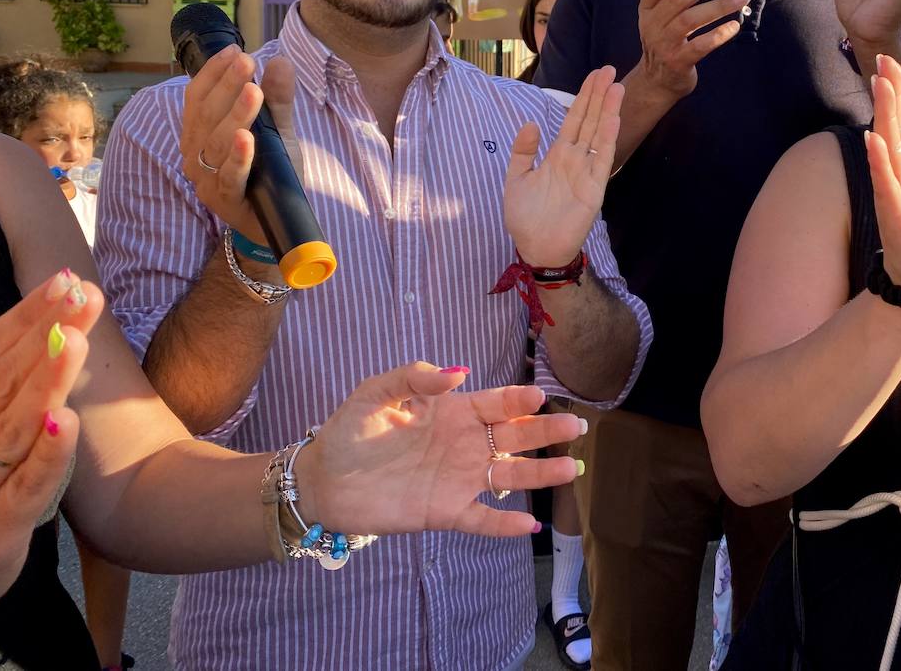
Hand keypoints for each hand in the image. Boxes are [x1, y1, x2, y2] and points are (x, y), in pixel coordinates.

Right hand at [0, 270, 95, 639]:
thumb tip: (36, 329)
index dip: (27, 315)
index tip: (65, 280)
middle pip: (6, 379)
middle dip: (48, 332)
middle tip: (86, 294)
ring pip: (14, 426)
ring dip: (46, 380)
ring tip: (76, 340)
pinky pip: (26, 487)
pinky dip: (46, 455)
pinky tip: (65, 423)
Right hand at [178, 47, 300, 244]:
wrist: (277, 222)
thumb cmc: (269, 173)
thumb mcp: (277, 131)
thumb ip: (278, 100)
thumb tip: (280, 61)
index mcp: (199, 134)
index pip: (198, 97)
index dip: (213, 73)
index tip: (234, 50)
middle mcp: (195, 155)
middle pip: (206, 115)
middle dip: (227, 85)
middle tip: (247, 61)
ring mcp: (206, 179)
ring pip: (216, 143)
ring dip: (235, 115)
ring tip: (254, 91)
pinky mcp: (224, 201)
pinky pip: (229, 177)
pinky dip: (238, 157)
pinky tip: (247, 138)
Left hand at [298, 364, 581, 537]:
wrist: (324, 482)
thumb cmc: (350, 432)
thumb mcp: (375, 394)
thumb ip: (413, 379)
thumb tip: (458, 374)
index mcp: (453, 413)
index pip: (496, 403)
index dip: (518, 399)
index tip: (539, 397)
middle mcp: (464, 445)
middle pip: (514, 437)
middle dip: (545, 432)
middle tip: (576, 427)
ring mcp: (458, 480)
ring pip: (509, 477)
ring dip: (540, 474)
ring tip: (571, 469)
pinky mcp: (444, 513)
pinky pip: (481, 520)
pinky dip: (503, 525)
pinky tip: (529, 525)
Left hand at [503, 66, 622, 267]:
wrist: (535, 247)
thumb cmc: (525, 217)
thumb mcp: (516, 178)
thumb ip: (523, 151)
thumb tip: (531, 123)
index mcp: (558, 155)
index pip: (574, 119)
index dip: (584, 97)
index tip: (594, 76)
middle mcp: (575, 159)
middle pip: (590, 120)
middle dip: (599, 95)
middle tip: (609, 70)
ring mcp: (586, 171)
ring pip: (599, 134)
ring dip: (608, 111)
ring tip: (617, 87)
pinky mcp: (594, 188)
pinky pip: (602, 160)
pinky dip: (608, 139)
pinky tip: (613, 119)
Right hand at [633, 0, 745, 99]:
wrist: (656, 82)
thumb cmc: (663, 39)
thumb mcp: (659, 11)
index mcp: (647, 8)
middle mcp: (652, 24)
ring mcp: (663, 45)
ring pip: (690, 20)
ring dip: (718, 7)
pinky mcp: (678, 62)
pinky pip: (700, 46)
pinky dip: (718, 35)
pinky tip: (735, 26)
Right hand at [864, 54, 900, 300]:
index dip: (898, 91)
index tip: (890, 61)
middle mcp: (898, 174)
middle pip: (892, 127)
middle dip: (888, 94)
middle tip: (883, 61)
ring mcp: (894, 194)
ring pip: (888, 149)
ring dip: (883, 117)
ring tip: (881, 87)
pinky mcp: (895, 217)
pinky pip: (886, 186)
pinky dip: (879, 164)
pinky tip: (873, 142)